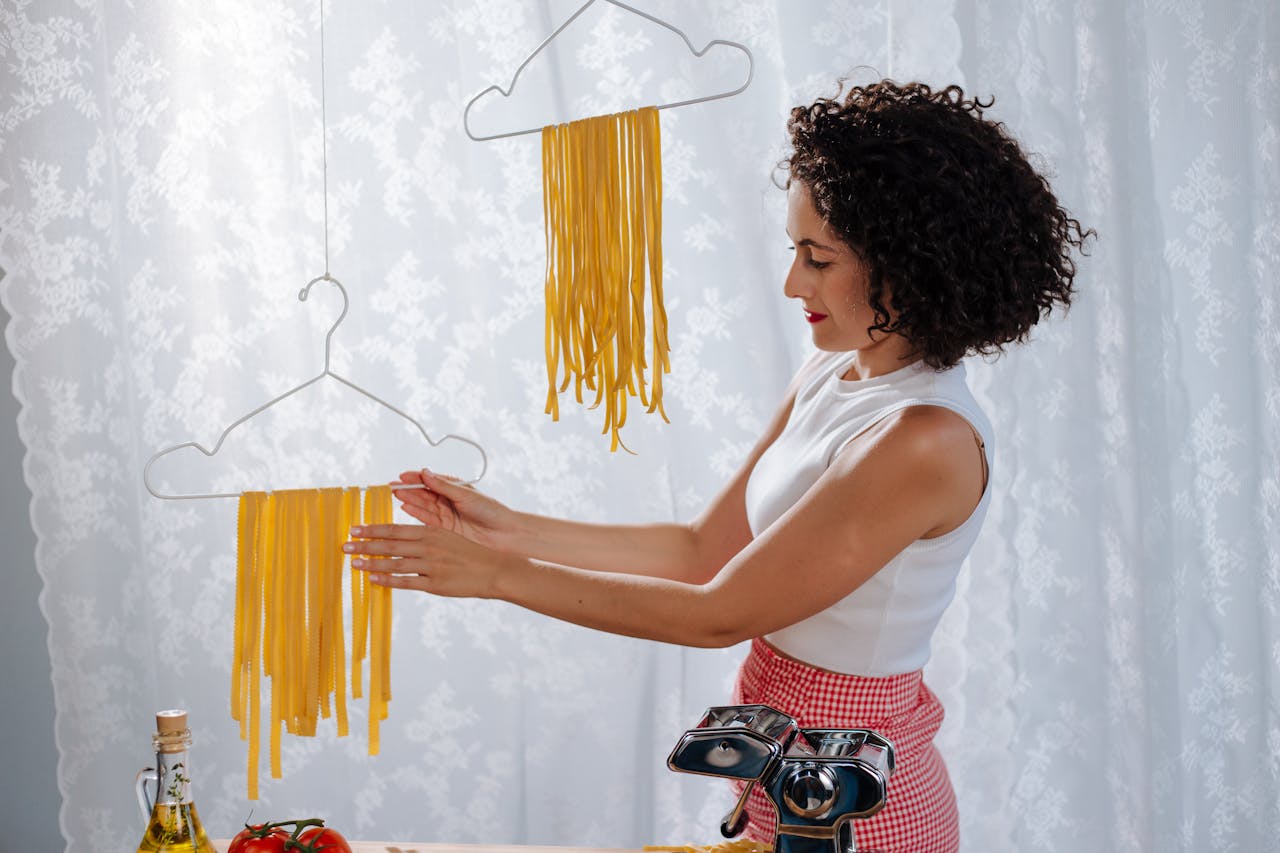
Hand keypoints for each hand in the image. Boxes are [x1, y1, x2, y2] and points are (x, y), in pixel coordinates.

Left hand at [345, 522, 514, 598]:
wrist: (493, 569)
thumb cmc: (469, 553)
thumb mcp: (447, 537)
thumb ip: (424, 537)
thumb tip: (400, 540)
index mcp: (431, 532)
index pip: (395, 529)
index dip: (372, 529)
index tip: (354, 529)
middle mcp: (428, 546)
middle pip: (390, 544)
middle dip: (365, 545)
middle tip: (345, 545)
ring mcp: (431, 566)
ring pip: (395, 563)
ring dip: (372, 563)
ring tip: (353, 563)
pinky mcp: (435, 584)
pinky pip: (406, 582)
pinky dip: (388, 580)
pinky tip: (373, 579)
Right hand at [393, 468, 513, 548]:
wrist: (503, 533)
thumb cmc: (489, 509)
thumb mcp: (465, 494)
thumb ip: (444, 486)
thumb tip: (426, 472)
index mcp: (455, 487)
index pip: (431, 480)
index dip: (415, 478)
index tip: (401, 476)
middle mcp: (449, 499)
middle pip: (424, 493)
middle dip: (408, 489)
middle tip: (393, 487)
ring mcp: (446, 514)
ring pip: (424, 505)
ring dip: (410, 500)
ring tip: (396, 495)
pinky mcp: (446, 528)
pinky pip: (428, 519)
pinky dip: (417, 514)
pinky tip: (406, 508)